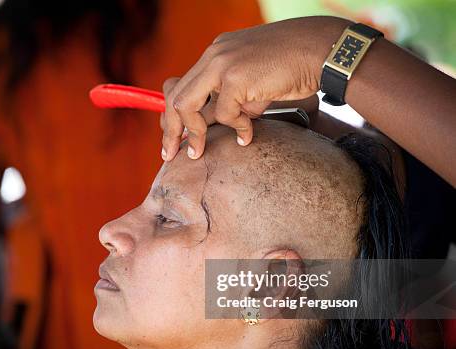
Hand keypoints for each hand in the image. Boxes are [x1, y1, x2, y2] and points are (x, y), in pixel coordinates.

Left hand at [160, 16, 349, 159]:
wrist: (320, 51)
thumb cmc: (292, 69)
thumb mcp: (252, 85)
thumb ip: (230, 101)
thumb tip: (211, 126)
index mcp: (216, 54)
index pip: (180, 85)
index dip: (172, 115)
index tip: (173, 138)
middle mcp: (214, 55)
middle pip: (174, 96)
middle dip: (170, 129)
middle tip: (169, 154)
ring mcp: (222, 63)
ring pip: (187, 105)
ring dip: (192, 134)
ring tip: (198, 152)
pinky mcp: (236, 77)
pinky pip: (224, 114)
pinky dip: (236, 128)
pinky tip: (248, 135)